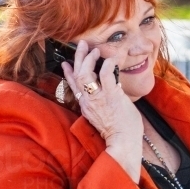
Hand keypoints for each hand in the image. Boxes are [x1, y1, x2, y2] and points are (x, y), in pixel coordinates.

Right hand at [60, 41, 141, 178]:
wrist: (123, 143)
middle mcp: (89, 101)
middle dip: (79, 58)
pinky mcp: (112, 96)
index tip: (66, 63)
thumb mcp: (103, 117)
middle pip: (78, 75)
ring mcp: (99, 98)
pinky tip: (111, 58)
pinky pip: (106, 74)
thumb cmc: (119, 132)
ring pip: (86, 73)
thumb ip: (102, 104)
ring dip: (90, 59)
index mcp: (86, 106)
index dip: (69, 73)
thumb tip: (112, 89)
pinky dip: (108, 64)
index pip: (74, 86)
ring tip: (96, 50)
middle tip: (83, 45)